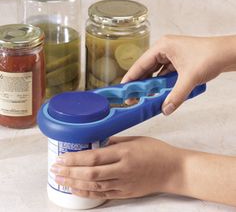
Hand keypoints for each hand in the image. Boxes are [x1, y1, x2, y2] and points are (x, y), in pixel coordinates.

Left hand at [50, 136, 182, 198]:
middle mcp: (122, 170)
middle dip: (69, 172)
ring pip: (93, 186)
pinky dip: (87, 193)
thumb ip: (115, 141)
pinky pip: (103, 195)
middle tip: (55, 169)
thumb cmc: (156, 151)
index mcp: (124, 153)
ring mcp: (123, 184)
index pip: (94, 157)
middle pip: (90, 173)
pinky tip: (76, 190)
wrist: (173, 170)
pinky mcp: (126, 193)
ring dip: (74, 184)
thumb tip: (97, 142)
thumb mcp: (135, 139)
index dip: (75, 159)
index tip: (61, 158)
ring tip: (60, 180)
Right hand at [122, 35, 235, 114]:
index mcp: (163, 46)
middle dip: (141, 83)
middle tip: (133, 96)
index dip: (131, 77)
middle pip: (146, 68)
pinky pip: (165, 74)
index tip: (123, 88)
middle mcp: (164, 49)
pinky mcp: (178, 61)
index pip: (141, 63)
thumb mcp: (189, 78)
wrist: (228, 53)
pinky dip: (162, 83)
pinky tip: (159, 92)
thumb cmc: (210, 56)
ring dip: (152, 84)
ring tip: (144, 96)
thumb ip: (176, 96)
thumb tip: (165, 109)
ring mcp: (171, 55)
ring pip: (156, 72)